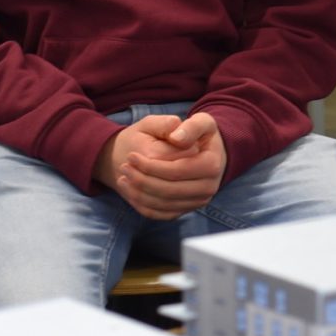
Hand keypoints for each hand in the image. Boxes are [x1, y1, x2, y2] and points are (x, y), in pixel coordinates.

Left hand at [94, 113, 226, 218]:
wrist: (200, 151)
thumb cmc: (195, 134)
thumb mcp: (199, 121)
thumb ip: (190, 126)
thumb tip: (177, 138)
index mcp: (212, 164)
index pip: (177, 171)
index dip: (151, 166)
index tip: (131, 155)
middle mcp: (208, 187)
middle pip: (169, 190)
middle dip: (142, 180)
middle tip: (124, 167)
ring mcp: (198, 201)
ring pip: (162, 204)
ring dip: (138, 193)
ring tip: (123, 177)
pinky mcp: (186, 210)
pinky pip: (160, 214)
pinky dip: (141, 204)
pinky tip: (129, 189)